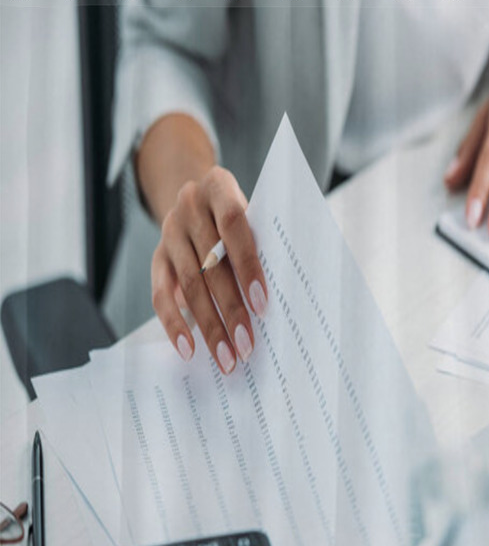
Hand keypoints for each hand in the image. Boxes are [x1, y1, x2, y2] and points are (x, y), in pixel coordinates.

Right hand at [151, 165, 267, 372]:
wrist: (198, 198)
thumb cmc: (241, 217)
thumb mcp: (253, 215)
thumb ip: (262, 245)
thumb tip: (275, 302)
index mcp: (219, 187)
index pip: (233, 225)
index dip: (248, 265)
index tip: (262, 305)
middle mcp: (189, 207)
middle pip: (211, 265)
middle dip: (231, 310)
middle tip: (247, 346)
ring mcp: (169, 232)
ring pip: (189, 285)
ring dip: (209, 326)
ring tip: (227, 357)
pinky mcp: (156, 258)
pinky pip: (160, 295)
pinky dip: (174, 325)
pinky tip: (189, 350)